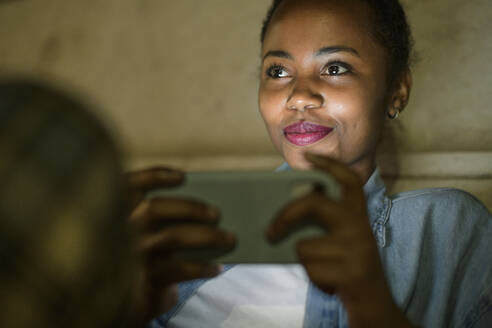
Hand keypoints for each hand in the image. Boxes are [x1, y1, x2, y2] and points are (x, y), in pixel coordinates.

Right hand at [126, 167, 235, 326]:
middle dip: (191, 207)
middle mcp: (118, 231)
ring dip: (207, 236)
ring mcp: (130, 256)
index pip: (129, 185)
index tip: (182, 176)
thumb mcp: (138, 240)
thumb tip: (203, 214)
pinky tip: (217, 268)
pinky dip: (203, 268)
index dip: (155, 176)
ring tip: (229, 238)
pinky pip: (179, 269)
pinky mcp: (141, 282)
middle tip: (217, 214)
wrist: (116, 308)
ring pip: (173, 236)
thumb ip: (155, 223)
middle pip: (155, 208)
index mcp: (114, 214)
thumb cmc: (134, 265)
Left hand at [267, 154, 413, 327]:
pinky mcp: (350, 272)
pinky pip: (310, 268)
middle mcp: (360, 226)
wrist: (375, 304)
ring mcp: (356, 249)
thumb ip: (323, 225)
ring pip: (304, 246)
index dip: (329, 165)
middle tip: (269, 231)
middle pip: (313, 204)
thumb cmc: (348, 268)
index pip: (347, 180)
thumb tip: (283, 216)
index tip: (308, 156)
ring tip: (323, 268)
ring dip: (305, 262)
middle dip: (285, 214)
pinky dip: (312, 277)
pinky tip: (330, 283)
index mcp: (358, 215)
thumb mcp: (342, 241)